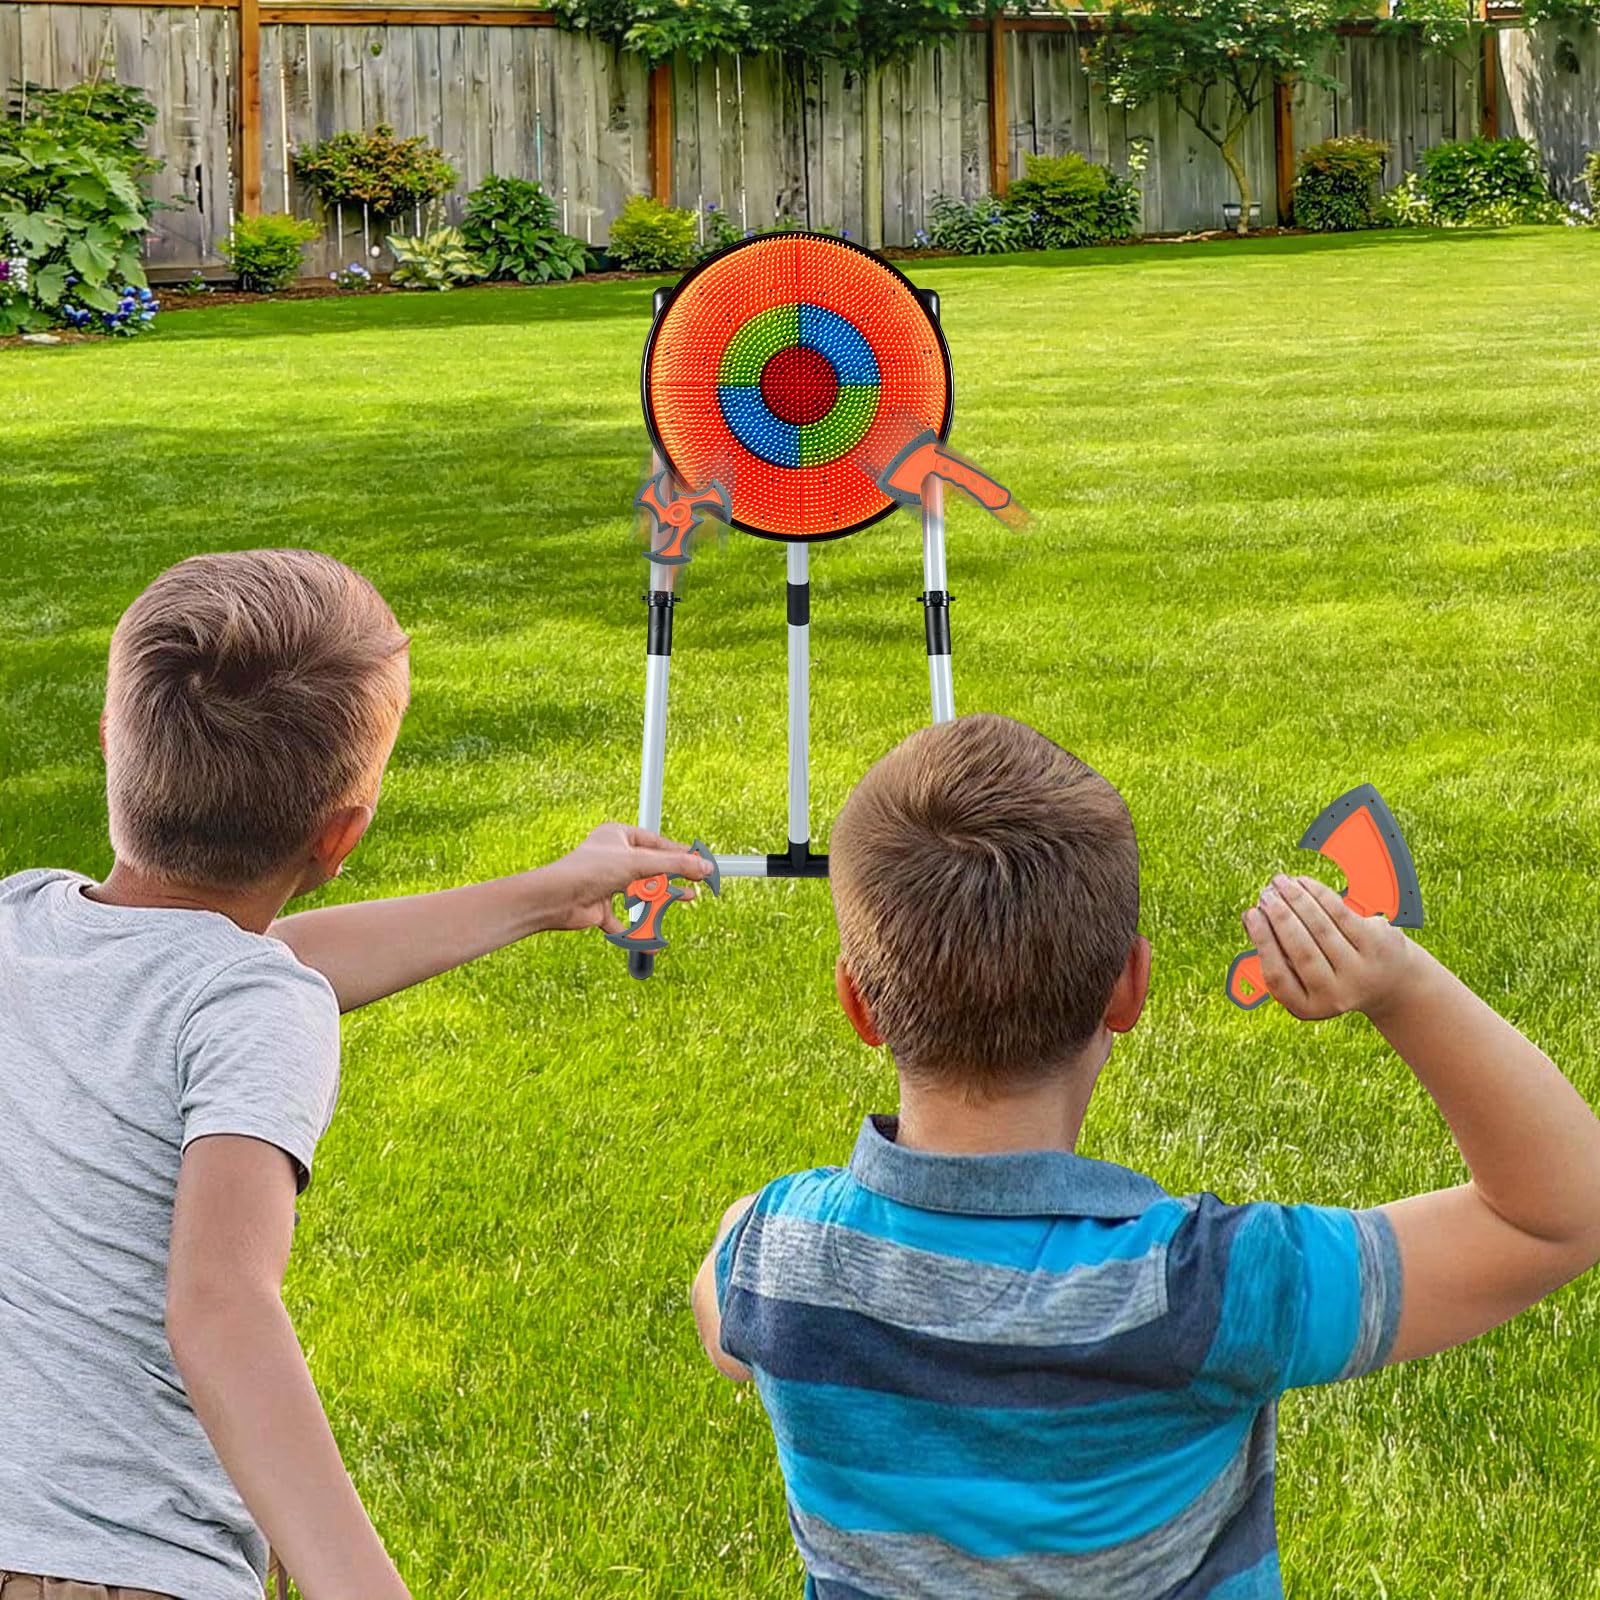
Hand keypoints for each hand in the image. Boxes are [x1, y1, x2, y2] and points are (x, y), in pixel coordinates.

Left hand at [532, 824, 712, 934]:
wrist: (555, 898)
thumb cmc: (590, 870)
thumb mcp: (640, 864)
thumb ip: (675, 866)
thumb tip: (706, 868)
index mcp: (618, 836)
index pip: (658, 844)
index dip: (681, 856)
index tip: (703, 866)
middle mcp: (612, 857)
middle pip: (651, 871)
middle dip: (672, 882)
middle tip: (695, 890)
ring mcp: (605, 883)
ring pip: (639, 896)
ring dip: (656, 906)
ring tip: (681, 905)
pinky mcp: (599, 908)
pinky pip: (624, 921)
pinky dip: (637, 933)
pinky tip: (651, 944)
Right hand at [1243, 873, 1417, 1021]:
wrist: (1389, 982)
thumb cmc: (1334, 974)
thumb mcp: (1303, 976)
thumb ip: (1277, 953)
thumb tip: (1251, 918)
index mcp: (1310, 1006)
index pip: (1278, 975)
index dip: (1262, 941)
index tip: (1251, 914)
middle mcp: (1337, 994)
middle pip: (1301, 950)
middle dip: (1279, 916)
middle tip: (1265, 895)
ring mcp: (1361, 971)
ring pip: (1321, 927)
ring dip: (1296, 899)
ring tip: (1280, 883)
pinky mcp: (1377, 946)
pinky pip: (1342, 914)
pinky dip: (1319, 894)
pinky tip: (1303, 883)